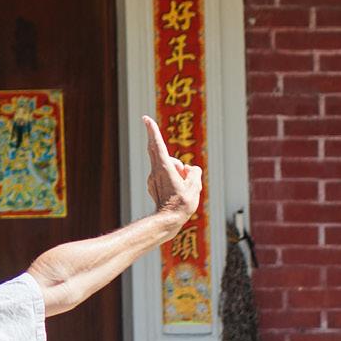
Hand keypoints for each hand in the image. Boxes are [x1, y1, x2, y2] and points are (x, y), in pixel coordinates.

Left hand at [143, 115, 201, 229]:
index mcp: (164, 168)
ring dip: (177, 169)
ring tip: (183, 187)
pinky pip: (166, 174)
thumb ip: (194, 172)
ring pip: (167, 165)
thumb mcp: (195, 185)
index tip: (146, 119)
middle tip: (156, 135)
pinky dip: (174, 176)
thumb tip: (188, 169)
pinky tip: (177, 190)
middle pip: (157, 150)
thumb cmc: (181, 204)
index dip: (152, 131)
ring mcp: (153, 178)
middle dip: (159, 143)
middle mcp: (156, 171)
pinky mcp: (153, 185)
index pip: (157, 145)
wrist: (167, 221)